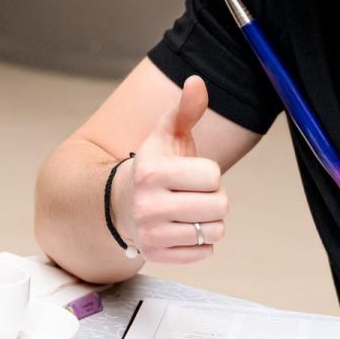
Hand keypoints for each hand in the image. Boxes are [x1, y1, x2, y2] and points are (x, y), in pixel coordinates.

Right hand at [121, 76, 227, 262]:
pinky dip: (200, 242)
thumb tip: (197, 82)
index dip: (209, 173)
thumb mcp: (166, 135)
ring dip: (209, 220)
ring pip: (215, 231)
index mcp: (151, 172)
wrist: (120, 203)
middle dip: (213, 197)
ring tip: (188, 210)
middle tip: (192, 193)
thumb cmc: (153, 166)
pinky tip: (182, 229)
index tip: (190, 173)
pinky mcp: (157, 256)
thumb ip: (185, 109)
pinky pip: (204, 252)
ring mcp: (151, 235)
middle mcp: (148, 205)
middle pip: (219, 205)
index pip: (212, 176)